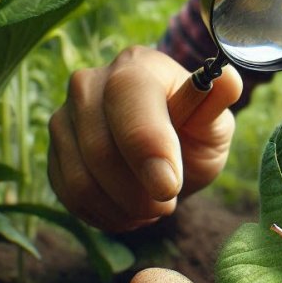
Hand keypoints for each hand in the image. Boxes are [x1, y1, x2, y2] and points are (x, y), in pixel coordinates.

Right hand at [48, 46, 241, 231]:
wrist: (166, 150)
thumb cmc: (194, 130)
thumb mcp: (213, 121)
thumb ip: (216, 106)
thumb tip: (228, 80)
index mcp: (135, 66)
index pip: (129, 97)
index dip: (147, 146)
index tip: (170, 186)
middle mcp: (89, 84)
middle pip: (100, 148)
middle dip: (140, 191)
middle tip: (168, 201)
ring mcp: (64, 118)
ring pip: (82, 180)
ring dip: (124, 208)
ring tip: (153, 207)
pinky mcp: (53, 153)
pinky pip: (69, 197)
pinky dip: (106, 216)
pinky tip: (130, 211)